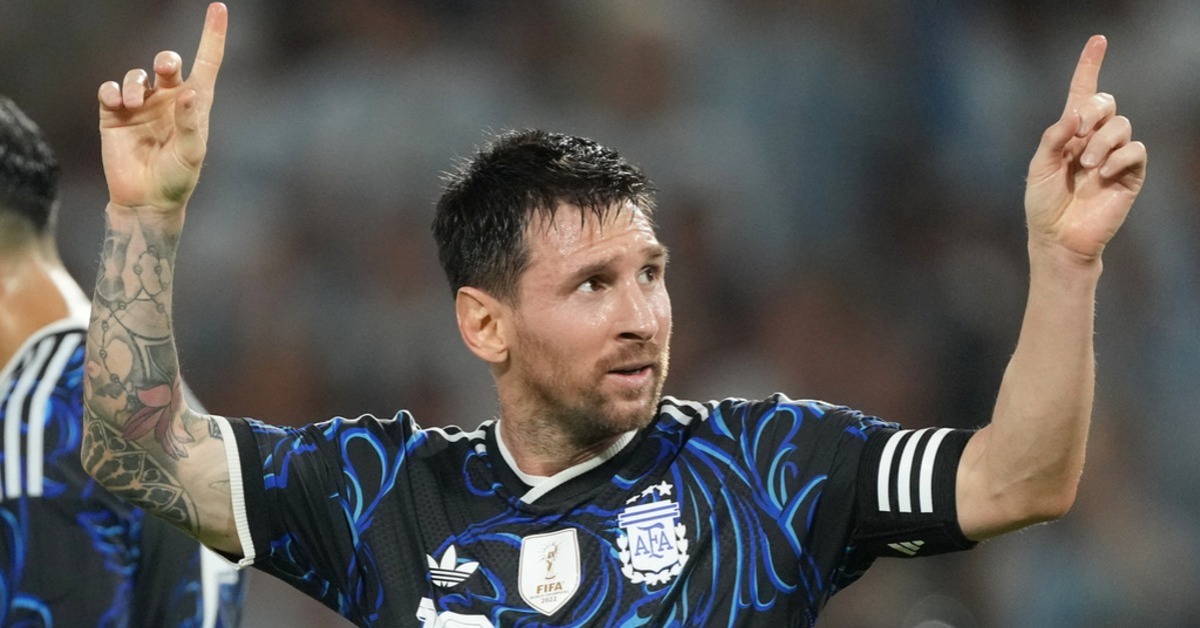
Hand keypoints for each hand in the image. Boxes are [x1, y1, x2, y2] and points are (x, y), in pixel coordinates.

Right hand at [98, 2, 226, 213]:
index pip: (206, 63)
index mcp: (195, 104)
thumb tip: (189, 94)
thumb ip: (191, 124)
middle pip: (167, 63)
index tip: (219, 8)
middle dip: (165, 60)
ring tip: (133, 103)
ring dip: (134, 83)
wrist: (146, 200)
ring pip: (136, 75)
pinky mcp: (115, 115)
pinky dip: (112, 90)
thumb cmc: (177, 178)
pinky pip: (110, 89)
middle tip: (164, 70)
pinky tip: (116, 103)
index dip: (212, 36)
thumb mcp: (192, 154)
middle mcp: (169, 100)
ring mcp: (142, 106)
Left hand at [1024, 35, 1146, 263]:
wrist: (1057, 237)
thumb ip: (1054, 137)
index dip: (1090, 66)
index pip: (1083, 93)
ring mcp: (1114, 156)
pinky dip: (1118, 158)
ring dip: (1101, 142)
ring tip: (1087, 166)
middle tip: (1078, 133)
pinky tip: (1102, 173)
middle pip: (1106, 102)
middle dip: (1094, 111)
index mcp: (1070, 133)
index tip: (1098, 40)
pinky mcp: (1130, 174)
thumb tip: (1075, 114)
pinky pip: (1135, 151)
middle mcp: (1094, 139)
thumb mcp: (1039, 166)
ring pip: (1122, 126)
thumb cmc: (1043, 204)